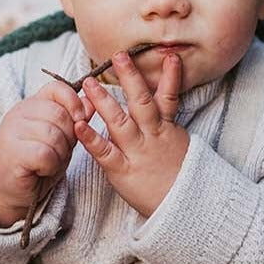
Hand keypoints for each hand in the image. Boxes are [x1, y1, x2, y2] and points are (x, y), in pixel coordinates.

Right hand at [0, 81, 92, 226]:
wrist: (8, 189)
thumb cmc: (37, 162)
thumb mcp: (61, 137)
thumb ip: (75, 120)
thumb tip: (91, 102)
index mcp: (32, 104)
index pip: (57, 88)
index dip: (74, 103)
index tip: (80, 121)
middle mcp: (19, 113)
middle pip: (60, 115)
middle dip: (70, 137)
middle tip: (60, 151)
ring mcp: (12, 131)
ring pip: (54, 136)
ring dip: (60, 154)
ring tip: (50, 162)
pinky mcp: (12, 153)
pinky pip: (45, 154)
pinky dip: (50, 166)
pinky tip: (42, 170)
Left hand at [76, 51, 188, 216]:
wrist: (185, 208)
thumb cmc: (181, 179)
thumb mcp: (181, 147)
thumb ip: (169, 126)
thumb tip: (164, 108)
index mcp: (166, 130)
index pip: (168, 98)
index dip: (170, 77)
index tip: (169, 56)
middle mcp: (152, 137)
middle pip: (141, 102)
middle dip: (130, 78)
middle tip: (118, 56)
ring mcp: (137, 153)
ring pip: (120, 122)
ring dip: (104, 101)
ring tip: (90, 82)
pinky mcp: (123, 171)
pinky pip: (105, 153)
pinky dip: (91, 139)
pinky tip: (78, 125)